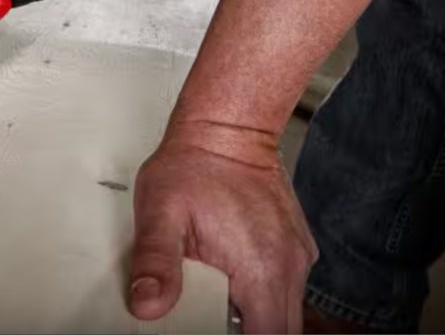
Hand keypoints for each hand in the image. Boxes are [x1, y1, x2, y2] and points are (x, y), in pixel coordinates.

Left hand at [129, 122, 317, 332]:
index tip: (213, 330)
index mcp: (259, 267)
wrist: (225, 129)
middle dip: (251, 333)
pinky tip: (233, 280)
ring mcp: (296, 255)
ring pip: (287, 311)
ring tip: (219, 298)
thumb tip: (148, 303)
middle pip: (282, 331)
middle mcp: (288, 264)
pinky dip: (263, 294)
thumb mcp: (159, 212)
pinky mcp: (294, 246)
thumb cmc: (193, 164)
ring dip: (258, 314)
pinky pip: (286, 287)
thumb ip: (154, 263)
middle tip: (211, 317)